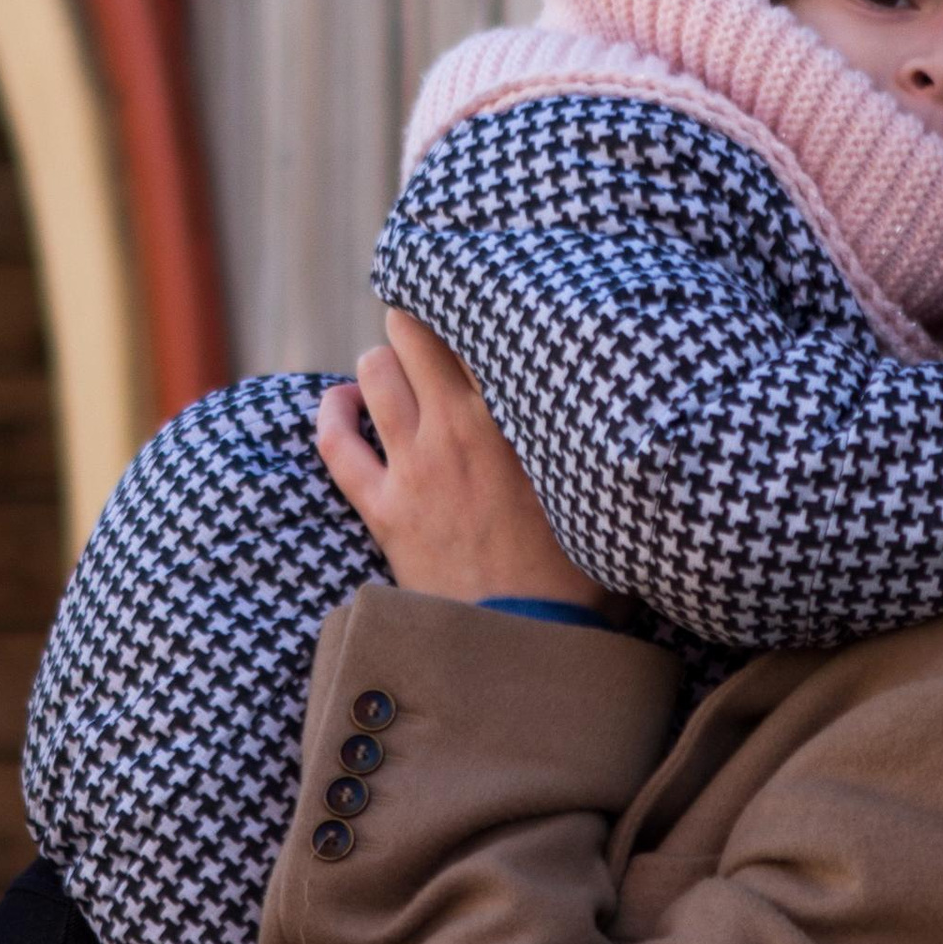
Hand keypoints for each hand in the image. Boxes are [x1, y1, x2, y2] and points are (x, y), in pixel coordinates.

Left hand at [314, 310, 606, 609]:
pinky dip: (332, 414)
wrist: (531, 640)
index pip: (480, 328)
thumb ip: (583, 435)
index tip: (475, 303)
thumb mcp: (594, 486)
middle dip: (417, 321)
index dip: (472, 306)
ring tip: (394, 366)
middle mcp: (460, 428)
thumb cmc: (580, 568)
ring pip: (375, 373)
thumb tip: (610, 410)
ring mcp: (416, 466)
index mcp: (516, 417)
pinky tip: (341, 403)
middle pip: (415, 332)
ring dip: (382, 362)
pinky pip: (335, 443)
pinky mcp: (383, 508)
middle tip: (429, 331)